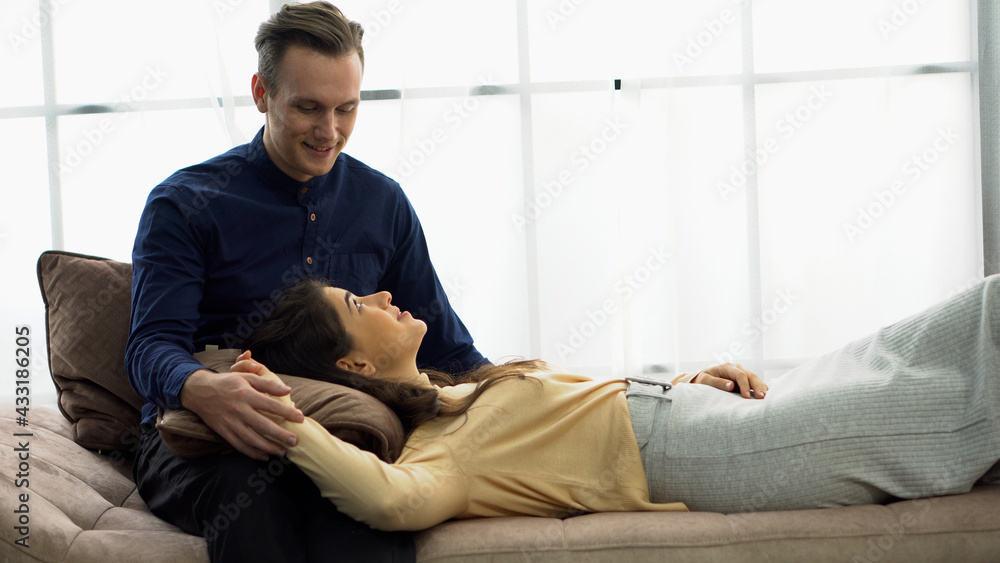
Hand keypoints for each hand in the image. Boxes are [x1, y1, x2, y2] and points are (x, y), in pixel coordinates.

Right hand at [179, 351, 302, 460]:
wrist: (199, 391)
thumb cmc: (227, 382)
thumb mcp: (246, 377)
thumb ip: (267, 383)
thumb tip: (287, 390)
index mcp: (245, 394)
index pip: (270, 404)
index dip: (286, 412)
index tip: (301, 418)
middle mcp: (238, 409)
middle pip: (262, 425)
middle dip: (279, 435)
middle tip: (295, 441)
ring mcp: (230, 422)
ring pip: (250, 438)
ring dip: (267, 447)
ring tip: (282, 452)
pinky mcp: (223, 431)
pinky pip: (238, 445)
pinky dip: (251, 453)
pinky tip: (264, 456)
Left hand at [691, 363, 767, 398]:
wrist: (703, 379)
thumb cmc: (702, 380)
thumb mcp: (705, 380)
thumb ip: (717, 382)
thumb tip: (731, 385)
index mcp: (727, 367)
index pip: (740, 375)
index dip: (744, 385)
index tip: (746, 397)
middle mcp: (736, 368)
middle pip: (750, 375)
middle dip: (757, 386)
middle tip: (762, 397)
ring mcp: (742, 372)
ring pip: (755, 378)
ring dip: (761, 387)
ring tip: (766, 397)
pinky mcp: (744, 379)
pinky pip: (755, 382)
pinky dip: (761, 387)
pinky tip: (766, 394)